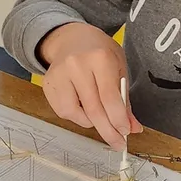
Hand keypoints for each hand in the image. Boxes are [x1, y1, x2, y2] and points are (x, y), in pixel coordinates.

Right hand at [37, 22, 142, 149]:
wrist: (71, 38)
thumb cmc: (99, 52)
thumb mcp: (118, 67)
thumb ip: (124, 98)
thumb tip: (132, 128)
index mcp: (99, 58)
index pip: (109, 97)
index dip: (118, 119)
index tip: (126, 132)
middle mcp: (76, 65)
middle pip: (93, 109)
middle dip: (108, 130)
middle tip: (117, 142)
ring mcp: (58, 75)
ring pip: (75, 113)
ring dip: (90, 122)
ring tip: (98, 115)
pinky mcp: (47, 84)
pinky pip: (62, 111)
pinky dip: (76, 116)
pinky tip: (83, 106)